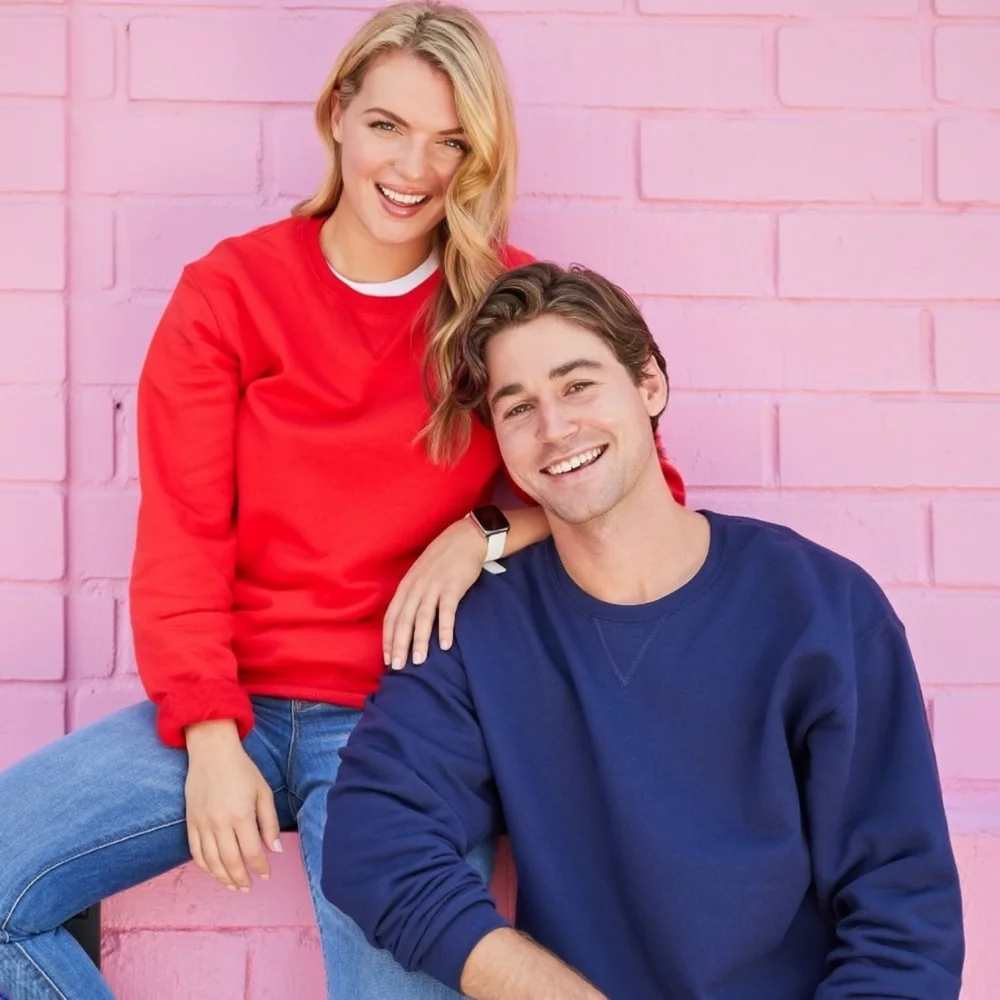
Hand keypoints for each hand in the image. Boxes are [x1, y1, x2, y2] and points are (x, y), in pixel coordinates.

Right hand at [184, 719, 282, 891]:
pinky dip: (204, 866)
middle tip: (248, 888)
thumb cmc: (242, 770)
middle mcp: (220, 823)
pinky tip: (214, 872)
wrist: (212, 753)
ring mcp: (202, 824)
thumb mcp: (263, 792)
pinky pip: (195, 852)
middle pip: (231, 862)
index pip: (252, 852)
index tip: (265, 875)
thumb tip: (275, 849)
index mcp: (241, 815)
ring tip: (233, 886)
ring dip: (222, 878)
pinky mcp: (190, 822)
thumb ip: (269, 822)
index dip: (259, 867)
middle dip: (241, 879)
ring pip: (211, 862)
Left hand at [383, 516, 485, 670]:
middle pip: (404, 620)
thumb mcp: (420, 576)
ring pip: (422, 618)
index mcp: (406, 586)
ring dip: (419, 640)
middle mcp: (416, 587)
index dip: (388, 638)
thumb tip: (406, 622)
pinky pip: (447, 611)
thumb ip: (413, 595)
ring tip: (418, 661)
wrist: (464, 539)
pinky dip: (445, 628)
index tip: (387, 659)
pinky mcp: (452, 586)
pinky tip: (445, 645)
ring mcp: (434, 586)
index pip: (391, 616)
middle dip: (399, 645)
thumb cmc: (442, 560)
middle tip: (398, 667)